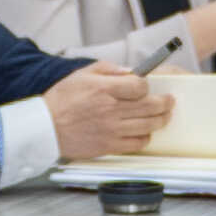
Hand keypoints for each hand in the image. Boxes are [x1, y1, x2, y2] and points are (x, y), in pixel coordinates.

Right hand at [45, 60, 177, 159]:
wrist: (46, 128)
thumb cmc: (62, 99)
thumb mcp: (82, 74)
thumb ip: (108, 69)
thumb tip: (131, 72)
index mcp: (104, 89)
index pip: (141, 86)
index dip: (148, 86)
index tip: (146, 86)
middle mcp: (111, 109)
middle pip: (151, 106)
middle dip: (165, 103)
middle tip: (169, 101)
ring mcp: (112, 129)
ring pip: (149, 125)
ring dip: (161, 120)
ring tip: (164, 116)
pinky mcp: (109, 146)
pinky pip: (137, 143)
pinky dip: (145, 137)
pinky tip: (145, 132)